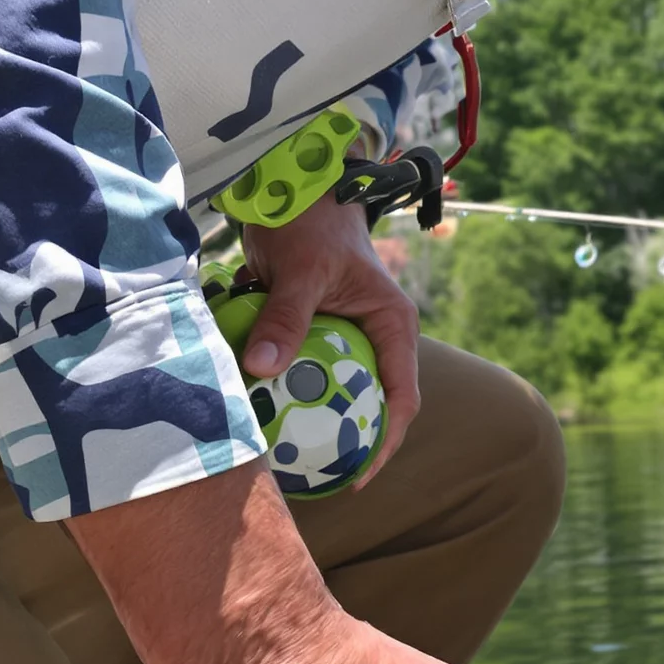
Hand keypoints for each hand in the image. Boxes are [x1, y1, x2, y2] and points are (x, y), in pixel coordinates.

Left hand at [239, 190, 419, 484]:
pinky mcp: (320, 334)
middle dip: (358, 444)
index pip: (403, 397)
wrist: (294, 186)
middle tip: (328, 477)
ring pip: (344, 392)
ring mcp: (350, 338)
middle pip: (377, 404)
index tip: (361, 472)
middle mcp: (378, 338)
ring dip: (324, 424)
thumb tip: (260, 369)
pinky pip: (312, 374)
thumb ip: (284, 318)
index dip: (387, 441)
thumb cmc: (311, 222)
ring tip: (299, 460)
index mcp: (393, 328)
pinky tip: (269, 420)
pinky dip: (295, 396)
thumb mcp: (299, 271)